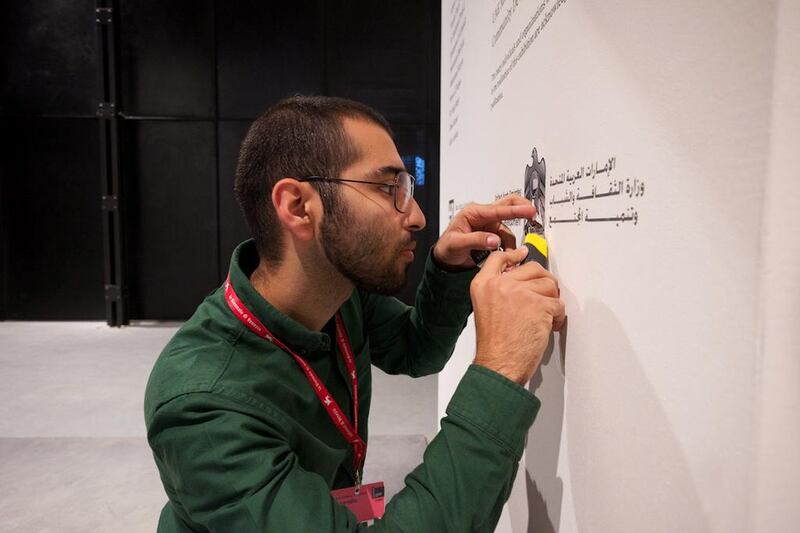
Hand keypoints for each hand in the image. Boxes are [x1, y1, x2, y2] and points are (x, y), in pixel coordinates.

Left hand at [433, 194, 534, 269]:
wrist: (445, 259)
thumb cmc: (446, 248)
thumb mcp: (456, 243)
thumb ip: (476, 240)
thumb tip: (495, 240)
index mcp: (473, 213)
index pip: (498, 209)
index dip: (516, 210)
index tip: (530, 210)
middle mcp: (484, 217)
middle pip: (508, 205)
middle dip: (522, 209)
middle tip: (534, 215)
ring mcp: (490, 226)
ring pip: (510, 229)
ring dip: (512, 243)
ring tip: (508, 256)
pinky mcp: (494, 236)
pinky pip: (507, 240)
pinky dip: (510, 248)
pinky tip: (505, 257)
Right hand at [470, 247, 565, 384]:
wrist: (498, 364)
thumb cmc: (494, 344)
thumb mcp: (486, 308)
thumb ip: (499, 290)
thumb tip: (523, 280)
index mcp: (484, 284)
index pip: (499, 258)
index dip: (515, 255)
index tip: (523, 254)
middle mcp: (500, 284)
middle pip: (533, 268)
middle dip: (543, 283)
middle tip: (544, 298)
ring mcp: (520, 293)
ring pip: (549, 285)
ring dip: (552, 302)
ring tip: (544, 317)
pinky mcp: (539, 305)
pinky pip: (558, 304)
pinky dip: (558, 316)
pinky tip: (548, 326)